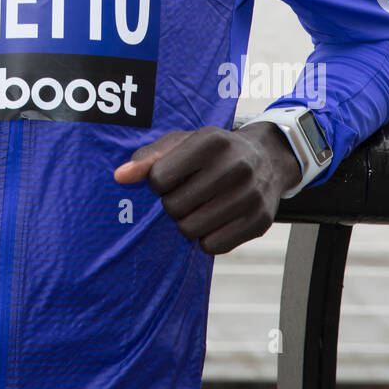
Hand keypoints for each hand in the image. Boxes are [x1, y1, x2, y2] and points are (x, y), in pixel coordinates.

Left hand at [113, 123, 301, 254]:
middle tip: (184, 195)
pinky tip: (213, 221)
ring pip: (191, 229)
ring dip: (186, 223)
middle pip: (174, 207)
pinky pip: (213, 246)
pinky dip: (206, 238)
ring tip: (197, 208)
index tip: (168, 179)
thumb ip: (149, 157)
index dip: (157, 183)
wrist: (268, 159)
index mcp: (211, 141)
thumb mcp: (183, 143)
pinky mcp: (260, 221)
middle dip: (171, 204)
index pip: (160, 178)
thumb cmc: (214, 152)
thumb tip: (120, 177)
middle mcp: (235, 166)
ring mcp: (250, 195)